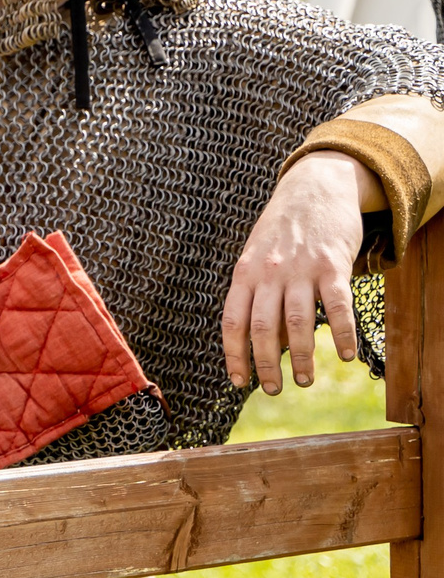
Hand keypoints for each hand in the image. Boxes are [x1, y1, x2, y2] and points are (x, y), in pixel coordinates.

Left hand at [223, 150, 368, 393]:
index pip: (232, 321)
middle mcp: (268, 272)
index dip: (234, 354)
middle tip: (274, 390)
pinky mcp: (332, 263)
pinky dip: (341, 333)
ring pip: (298, 322)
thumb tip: (269, 343)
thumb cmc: (283, 231)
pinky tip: (345, 355)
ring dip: (301, 357)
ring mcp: (300, 268)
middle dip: (266, 364)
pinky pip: (337, 305)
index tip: (238, 382)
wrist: (314, 187)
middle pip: (263, 328)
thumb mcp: (258, 258)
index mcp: (244, 273)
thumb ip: (259, 295)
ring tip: (304, 380)